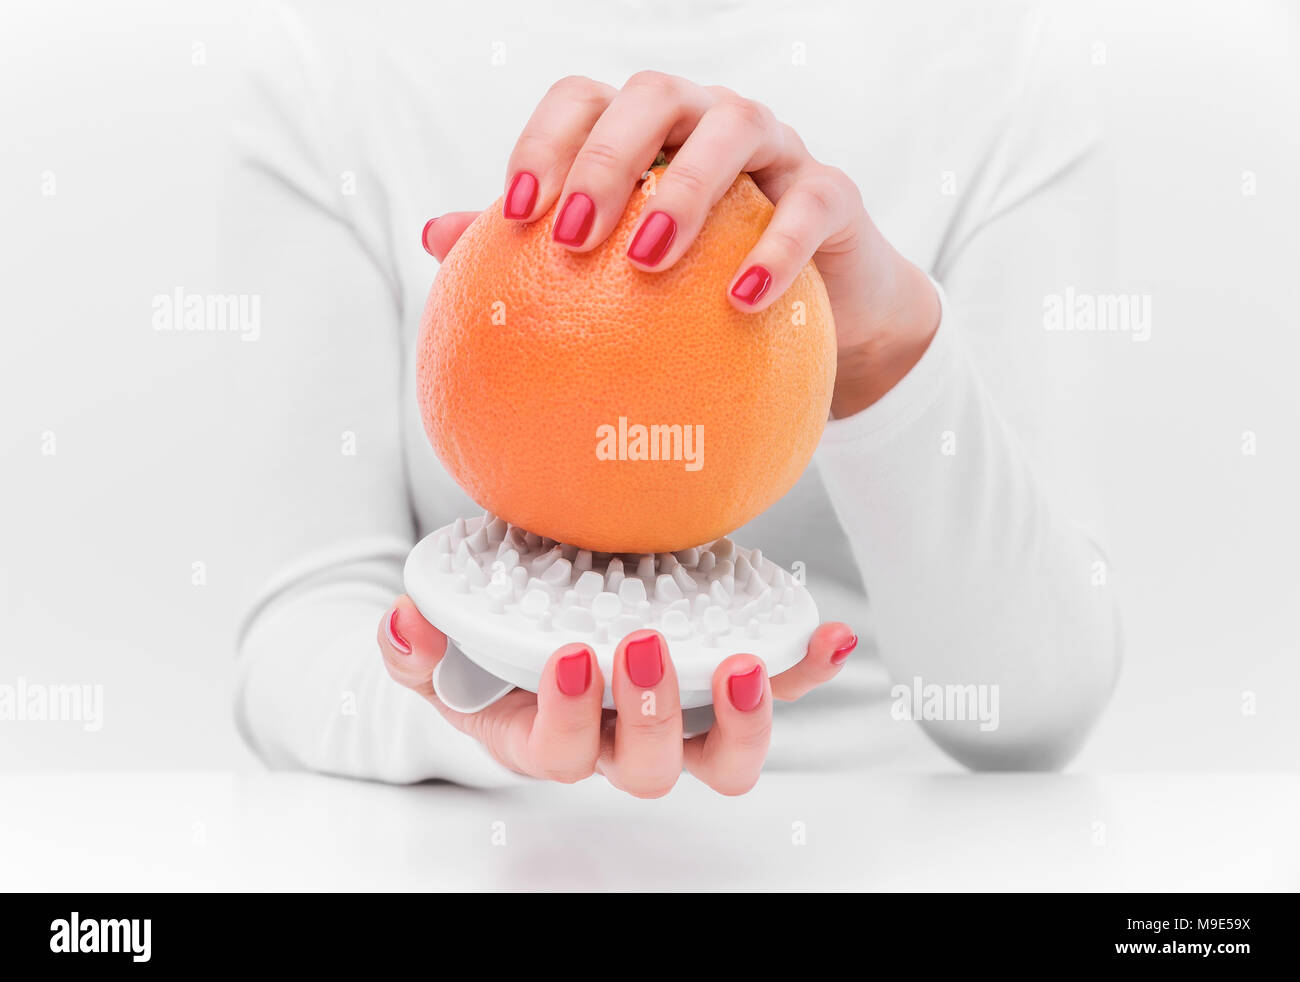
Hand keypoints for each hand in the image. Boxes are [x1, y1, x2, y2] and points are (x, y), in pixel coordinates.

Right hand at [378, 596, 856, 796]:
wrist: (538, 639)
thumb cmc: (489, 656)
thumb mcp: (443, 656)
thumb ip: (418, 650)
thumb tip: (405, 625)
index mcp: (547, 738)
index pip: (558, 755)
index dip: (569, 718)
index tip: (569, 655)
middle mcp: (617, 744)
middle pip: (648, 769)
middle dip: (652, 714)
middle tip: (645, 645)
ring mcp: (678, 724)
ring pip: (721, 759)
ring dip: (745, 719)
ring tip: (748, 662)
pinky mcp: (722, 692)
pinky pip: (773, 692)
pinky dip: (805, 670)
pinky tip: (831, 638)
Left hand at [423, 72, 940, 417]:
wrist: (825, 317)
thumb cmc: (705, 290)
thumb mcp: (621, 275)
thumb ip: (539, 249)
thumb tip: (435, 236)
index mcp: (648, 133)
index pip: (583, 100)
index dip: (544, 141)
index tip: (515, 214)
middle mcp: (707, 121)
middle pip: (651, 94)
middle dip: (605, 157)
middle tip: (573, 237)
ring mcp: (776, 149)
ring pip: (733, 125)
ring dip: (684, 187)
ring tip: (646, 260)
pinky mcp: (835, 194)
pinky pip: (811, 203)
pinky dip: (778, 246)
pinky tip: (743, 299)